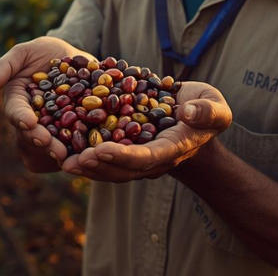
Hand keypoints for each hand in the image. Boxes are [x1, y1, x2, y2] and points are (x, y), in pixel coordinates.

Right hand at [0, 37, 96, 170]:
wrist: (72, 57)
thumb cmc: (42, 51)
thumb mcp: (23, 53)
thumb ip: (5, 67)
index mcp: (18, 102)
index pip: (16, 112)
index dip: (21, 118)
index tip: (28, 122)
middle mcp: (33, 120)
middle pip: (33, 136)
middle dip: (43, 143)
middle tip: (54, 149)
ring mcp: (53, 128)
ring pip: (53, 145)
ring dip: (61, 151)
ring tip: (69, 156)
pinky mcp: (76, 130)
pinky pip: (77, 142)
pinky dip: (82, 148)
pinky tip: (91, 152)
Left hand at [61, 81, 231, 180]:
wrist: (194, 118)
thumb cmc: (206, 110)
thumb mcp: (216, 108)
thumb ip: (207, 111)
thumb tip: (189, 113)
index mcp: (172, 149)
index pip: (146, 158)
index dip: (124, 156)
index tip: (102, 150)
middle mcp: (152, 159)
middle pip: (121, 169)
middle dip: (97, 166)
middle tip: (73, 159)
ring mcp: (137, 156)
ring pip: (108, 167)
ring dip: (85, 165)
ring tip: (61, 157)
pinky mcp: (125, 147)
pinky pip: (102, 154)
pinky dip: (83, 150)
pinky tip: (62, 143)